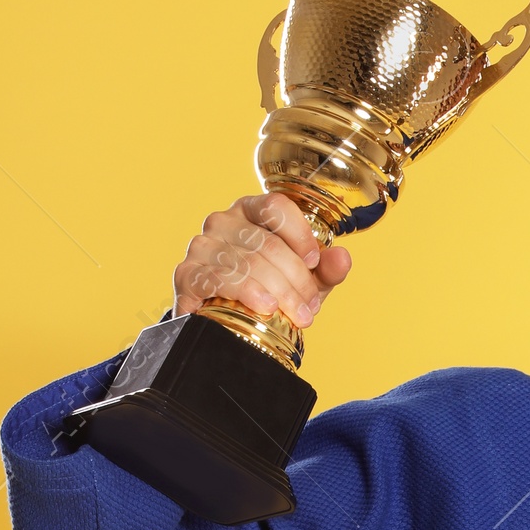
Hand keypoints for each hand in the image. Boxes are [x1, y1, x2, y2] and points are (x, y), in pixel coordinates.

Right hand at [173, 193, 351, 330]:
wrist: (223, 323)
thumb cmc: (266, 291)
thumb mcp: (303, 281)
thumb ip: (326, 270)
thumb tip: (342, 258)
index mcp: (251, 211)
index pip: (276, 206)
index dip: (300, 234)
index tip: (314, 262)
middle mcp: (223, 221)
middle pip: (267, 244)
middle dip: (296, 280)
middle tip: (310, 307)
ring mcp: (202, 245)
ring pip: (248, 263)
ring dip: (280, 292)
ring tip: (297, 315)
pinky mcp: (187, 273)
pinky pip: (219, 278)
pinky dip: (247, 292)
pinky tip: (264, 305)